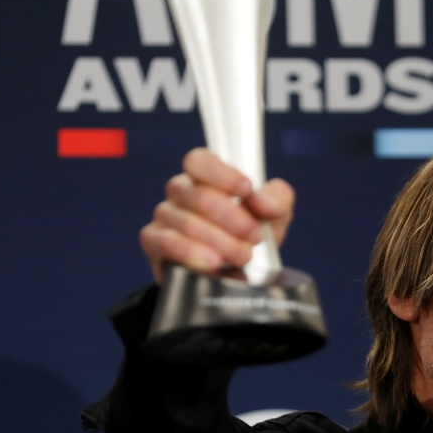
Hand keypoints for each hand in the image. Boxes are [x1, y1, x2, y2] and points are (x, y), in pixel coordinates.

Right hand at [140, 148, 294, 282]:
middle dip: (234, 219)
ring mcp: (166, 216)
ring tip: (244, 255)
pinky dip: (192, 253)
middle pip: (200, 196)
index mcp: (205, 176)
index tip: (246, 189)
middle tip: (255, 236)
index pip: (200, 161)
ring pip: (187, 223)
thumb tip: (263, 201)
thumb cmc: (250, 233)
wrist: (236, 271)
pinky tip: (213, 262)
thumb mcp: (275, 214)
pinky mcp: (155, 244)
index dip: (222, 174)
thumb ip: (277, 199)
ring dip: (221, 242)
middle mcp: (181, 192)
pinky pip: (166, 243)